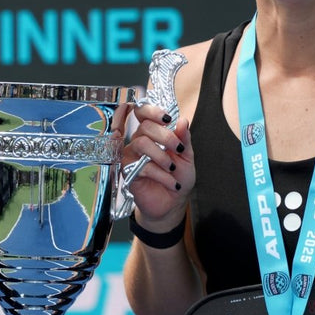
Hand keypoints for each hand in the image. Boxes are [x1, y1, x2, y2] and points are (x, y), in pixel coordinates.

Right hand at [122, 103, 192, 229]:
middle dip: (165, 137)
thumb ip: (184, 138)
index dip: (152, 111)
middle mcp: (138, 142)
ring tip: (173, 169)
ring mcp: (131, 158)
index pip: (142, 113)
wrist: (173, 203)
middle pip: (144, 127)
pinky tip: (172, 184)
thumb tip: (183, 120)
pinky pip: (142, 167)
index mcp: (152, 134)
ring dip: (161, 156)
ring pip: (141, 144)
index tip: (167, 119)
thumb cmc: (178, 177)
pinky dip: (162, 176)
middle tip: (178, 150)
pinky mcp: (128, 174)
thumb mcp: (186, 156)